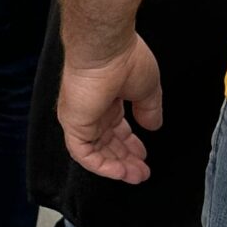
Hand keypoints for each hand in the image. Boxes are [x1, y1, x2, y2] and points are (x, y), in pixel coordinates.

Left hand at [59, 38, 162, 185]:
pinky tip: (120, 172)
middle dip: (125, 159)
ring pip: (95, 151)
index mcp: (106, 97)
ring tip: (136, 176)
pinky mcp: (73, 124)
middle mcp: (91, 108)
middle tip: (142, 172)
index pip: (115, 127)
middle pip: (106, 142)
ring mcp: (80, 117)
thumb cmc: (125, 60)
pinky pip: (84, 154)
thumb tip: (154, 125)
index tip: (144, 155)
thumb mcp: (147, 89)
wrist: (106, 49)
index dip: (130, 144)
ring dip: (116, 166)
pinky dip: (102, 166)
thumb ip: (149, 109)